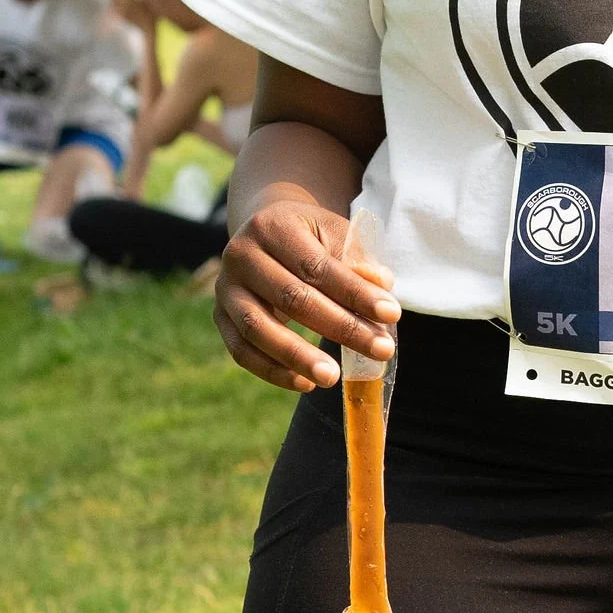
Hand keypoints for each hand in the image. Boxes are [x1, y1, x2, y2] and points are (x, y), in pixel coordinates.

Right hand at [213, 198, 398, 394]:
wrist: (267, 235)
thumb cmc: (311, 239)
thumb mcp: (336, 236)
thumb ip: (358, 260)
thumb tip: (382, 284)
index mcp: (274, 227)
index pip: (317, 266)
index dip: (355, 292)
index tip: (392, 314)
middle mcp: (242, 255)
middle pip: (291, 297)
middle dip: (340, 327)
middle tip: (380, 350)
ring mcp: (225, 288)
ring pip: (257, 328)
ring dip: (297, 357)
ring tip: (333, 378)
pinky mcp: (220, 317)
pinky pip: (242, 351)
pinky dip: (272, 371)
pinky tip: (306, 384)